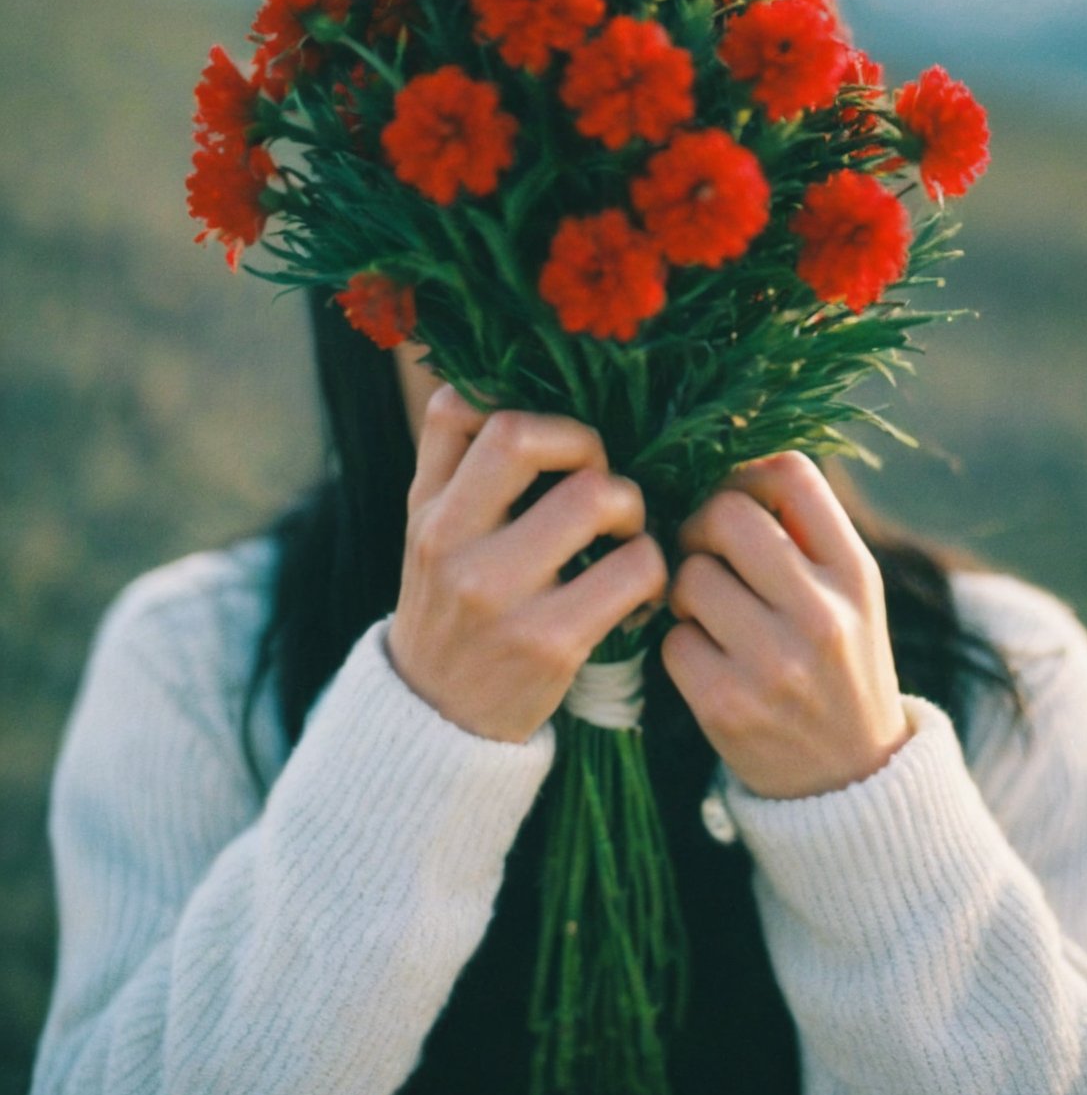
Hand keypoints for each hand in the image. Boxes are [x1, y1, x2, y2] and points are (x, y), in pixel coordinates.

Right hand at [388, 384, 667, 743]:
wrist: (439, 720)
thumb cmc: (452, 607)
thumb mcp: (428, 532)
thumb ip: (455, 460)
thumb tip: (495, 373)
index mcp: (427, 509)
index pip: (461, 408)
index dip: (523, 405)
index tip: (554, 444)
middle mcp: (451, 545)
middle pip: (528, 435)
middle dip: (587, 446)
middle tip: (601, 483)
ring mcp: (499, 595)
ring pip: (596, 497)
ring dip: (632, 508)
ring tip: (625, 536)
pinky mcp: (550, 643)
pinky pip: (634, 570)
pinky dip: (652, 571)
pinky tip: (637, 592)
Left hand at [663, 452, 910, 798]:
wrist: (851, 780)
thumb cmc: (838, 663)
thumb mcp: (852, 594)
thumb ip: (805, 529)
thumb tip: (735, 451)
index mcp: (855, 573)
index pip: (791, 474)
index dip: (746, 473)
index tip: (737, 500)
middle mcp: (821, 614)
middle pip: (723, 514)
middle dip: (700, 527)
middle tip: (704, 554)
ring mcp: (773, 663)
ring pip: (687, 576)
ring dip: (686, 590)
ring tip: (712, 616)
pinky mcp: (726, 706)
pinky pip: (671, 639)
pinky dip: (681, 645)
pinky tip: (709, 662)